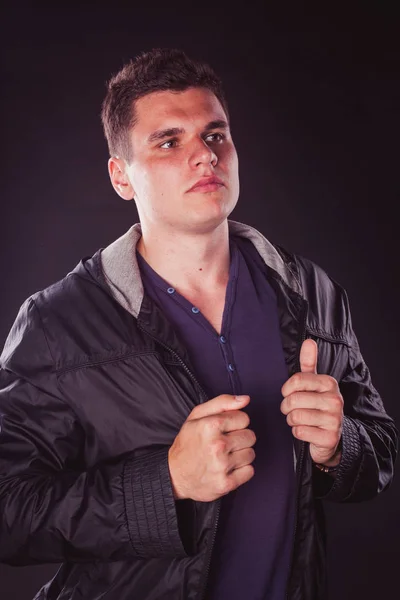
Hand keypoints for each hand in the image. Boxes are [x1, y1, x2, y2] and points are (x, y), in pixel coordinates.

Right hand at [168, 394, 255, 501]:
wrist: (174, 475)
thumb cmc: (187, 443)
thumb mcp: (197, 416)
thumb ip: (222, 402)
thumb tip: (246, 399)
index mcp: (210, 426)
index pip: (244, 418)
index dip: (235, 423)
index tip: (225, 429)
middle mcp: (217, 445)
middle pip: (250, 436)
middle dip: (239, 438)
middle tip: (225, 443)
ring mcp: (222, 466)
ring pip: (251, 454)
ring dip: (240, 454)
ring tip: (225, 455)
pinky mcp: (226, 483)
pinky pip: (249, 471)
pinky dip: (241, 470)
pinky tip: (228, 468)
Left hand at [280, 339, 342, 465]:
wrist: (331, 437)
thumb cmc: (317, 406)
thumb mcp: (313, 384)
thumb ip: (309, 363)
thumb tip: (309, 341)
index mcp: (329, 383)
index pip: (296, 380)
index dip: (286, 389)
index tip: (290, 393)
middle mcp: (335, 400)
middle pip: (293, 400)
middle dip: (287, 407)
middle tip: (293, 410)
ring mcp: (334, 419)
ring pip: (295, 416)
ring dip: (292, 420)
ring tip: (301, 420)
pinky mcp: (330, 437)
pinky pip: (300, 431)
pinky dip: (297, 433)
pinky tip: (307, 431)